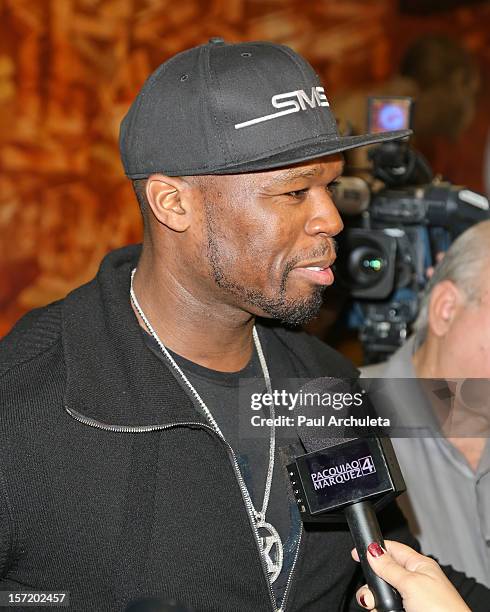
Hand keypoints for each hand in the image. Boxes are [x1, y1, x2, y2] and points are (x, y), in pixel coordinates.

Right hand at [351, 540, 470, 611]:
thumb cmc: (442, 610)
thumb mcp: (412, 583)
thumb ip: (389, 567)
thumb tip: (373, 550)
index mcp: (419, 566)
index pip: (393, 549)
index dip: (375, 548)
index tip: (356, 552)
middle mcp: (414, 582)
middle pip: (383, 574)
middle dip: (373, 583)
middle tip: (371, 593)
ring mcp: (409, 600)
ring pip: (382, 595)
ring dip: (375, 600)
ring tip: (379, 607)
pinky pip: (385, 608)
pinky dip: (381, 610)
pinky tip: (381, 611)